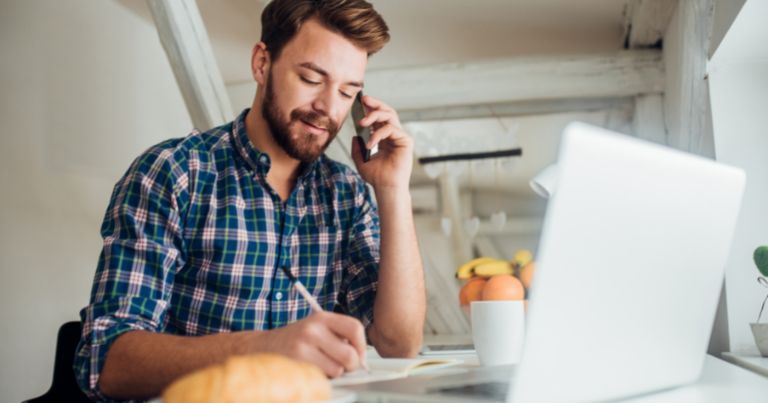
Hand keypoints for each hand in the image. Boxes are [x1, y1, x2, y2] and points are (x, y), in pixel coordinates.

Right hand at [245, 311, 366, 377]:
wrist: (262, 347)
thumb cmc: (296, 341)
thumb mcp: (316, 329)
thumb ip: (338, 337)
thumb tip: (361, 358)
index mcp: (321, 317)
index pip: (355, 328)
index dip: (362, 346)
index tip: (360, 355)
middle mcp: (312, 329)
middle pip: (350, 354)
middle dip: (350, 366)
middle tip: (342, 366)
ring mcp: (303, 346)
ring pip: (337, 370)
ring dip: (332, 373)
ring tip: (320, 366)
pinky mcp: (296, 364)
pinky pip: (322, 378)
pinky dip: (320, 379)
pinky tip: (310, 370)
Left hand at [352, 95, 413, 190]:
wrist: (385, 188)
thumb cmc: (376, 177)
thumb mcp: (361, 160)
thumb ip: (357, 147)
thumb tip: (355, 136)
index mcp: (385, 138)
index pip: (380, 117)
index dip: (371, 108)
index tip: (361, 102)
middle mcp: (394, 135)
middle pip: (387, 112)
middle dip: (375, 104)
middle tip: (364, 101)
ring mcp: (400, 137)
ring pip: (390, 116)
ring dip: (374, 116)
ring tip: (362, 123)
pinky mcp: (406, 141)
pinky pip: (391, 130)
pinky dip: (378, 134)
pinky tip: (370, 143)